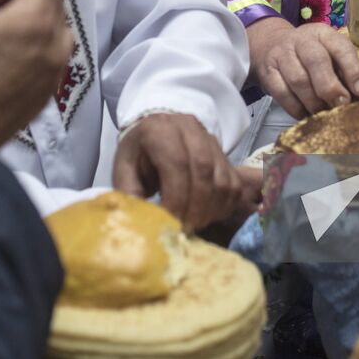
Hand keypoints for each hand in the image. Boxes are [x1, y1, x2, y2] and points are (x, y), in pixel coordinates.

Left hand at [113, 113, 243, 230]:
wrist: (155, 134)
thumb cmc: (138, 156)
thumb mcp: (124, 171)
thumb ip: (130, 195)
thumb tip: (139, 225)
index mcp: (158, 130)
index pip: (176, 163)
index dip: (176, 198)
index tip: (170, 224)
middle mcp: (188, 128)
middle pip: (202, 170)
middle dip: (195, 208)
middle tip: (185, 230)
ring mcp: (210, 139)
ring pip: (222, 178)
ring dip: (211, 209)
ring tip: (195, 224)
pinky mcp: (224, 152)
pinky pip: (234, 183)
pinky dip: (224, 205)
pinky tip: (208, 216)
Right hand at [246, 18, 358, 118]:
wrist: (269, 43)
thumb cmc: (309, 54)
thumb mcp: (330, 55)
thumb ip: (348, 73)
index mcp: (323, 34)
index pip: (340, 48)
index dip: (353, 70)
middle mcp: (302, 40)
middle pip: (316, 61)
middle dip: (330, 87)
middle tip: (340, 105)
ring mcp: (282, 55)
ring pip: (298, 79)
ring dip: (313, 101)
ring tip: (323, 114)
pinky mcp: (268, 72)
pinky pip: (281, 93)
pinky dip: (296, 108)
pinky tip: (306, 116)